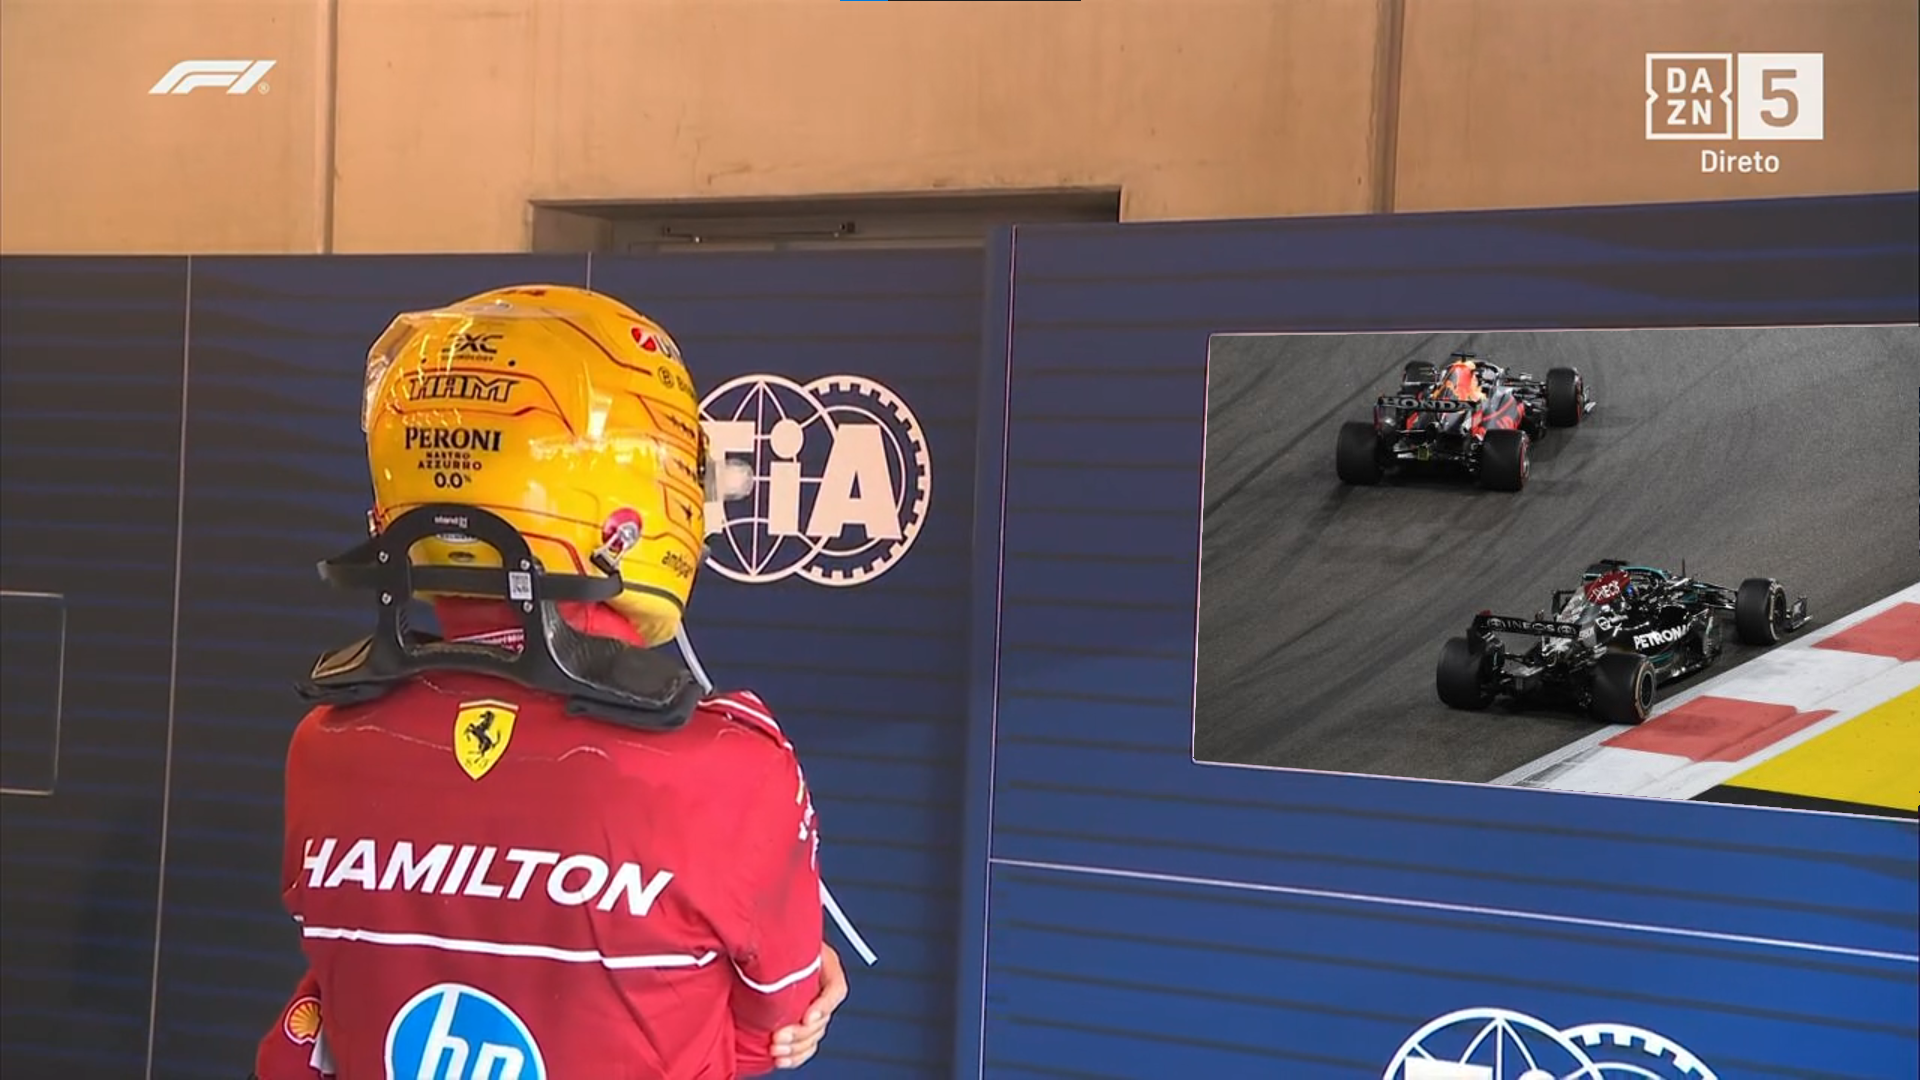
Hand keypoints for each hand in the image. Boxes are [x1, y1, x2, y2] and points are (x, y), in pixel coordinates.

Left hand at [772, 944, 846, 1069]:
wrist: (766, 945)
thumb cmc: (778, 938)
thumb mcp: (787, 935)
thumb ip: (787, 940)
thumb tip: (774, 942)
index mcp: (826, 967)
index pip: (836, 989)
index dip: (824, 1006)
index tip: (807, 1016)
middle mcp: (822, 990)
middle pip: (822, 1019)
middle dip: (801, 1032)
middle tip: (779, 1036)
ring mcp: (813, 1009)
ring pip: (814, 1036)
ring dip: (796, 1047)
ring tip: (776, 1049)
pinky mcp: (800, 1024)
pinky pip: (806, 1046)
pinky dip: (796, 1056)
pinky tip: (782, 1059)